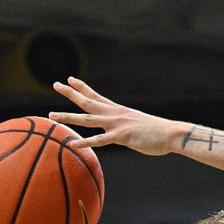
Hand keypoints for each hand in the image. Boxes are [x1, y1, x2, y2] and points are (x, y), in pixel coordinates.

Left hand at [49, 77, 186, 155]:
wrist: (173, 134)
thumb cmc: (160, 133)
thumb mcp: (141, 127)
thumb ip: (130, 129)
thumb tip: (129, 135)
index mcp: (120, 111)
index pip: (97, 97)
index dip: (83, 88)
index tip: (71, 79)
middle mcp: (115, 114)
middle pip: (88, 102)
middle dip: (71, 93)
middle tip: (56, 84)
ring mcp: (117, 124)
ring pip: (87, 119)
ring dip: (68, 116)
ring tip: (51, 115)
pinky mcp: (122, 136)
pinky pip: (100, 140)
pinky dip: (86, 142)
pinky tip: (73, 143)